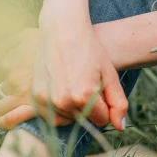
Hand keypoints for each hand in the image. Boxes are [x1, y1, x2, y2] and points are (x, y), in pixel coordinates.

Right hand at [0, 18, 127, 131]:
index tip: (99, 89)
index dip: (104, 106)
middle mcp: (63, 101)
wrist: (62, 29)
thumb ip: (118, 103)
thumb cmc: (89, 49)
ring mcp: (47, 99)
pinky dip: (58, 107)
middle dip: (88, 107)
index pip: (102, 120)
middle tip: (86, 82)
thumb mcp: (109, 74)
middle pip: (83, 120)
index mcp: (84, 96)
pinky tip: (63, 88)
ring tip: (74, 83)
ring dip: (73, 108)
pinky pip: (51, 114)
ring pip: (67, 118)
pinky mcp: (36, 96)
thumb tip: (120, 127)